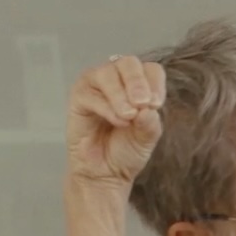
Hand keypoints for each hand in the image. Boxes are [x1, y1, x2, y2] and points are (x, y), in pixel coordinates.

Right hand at [66, 55, 166, 196]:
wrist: (106, 172)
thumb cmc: (127, 150)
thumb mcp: (147, 138)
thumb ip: (150, 123)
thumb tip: (147, 109)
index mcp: (139, 85)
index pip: (151, 69)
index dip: (156, 83)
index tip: (157, 105)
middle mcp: (117, 79)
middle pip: (128, 63)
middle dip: (138, 82)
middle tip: (144, 104)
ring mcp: (95, 86)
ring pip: (107, 73)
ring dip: (120, 94)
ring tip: (129, 117)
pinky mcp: (78, 97)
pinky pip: (90, 94)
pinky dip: (107, 107)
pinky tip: (117, 121)